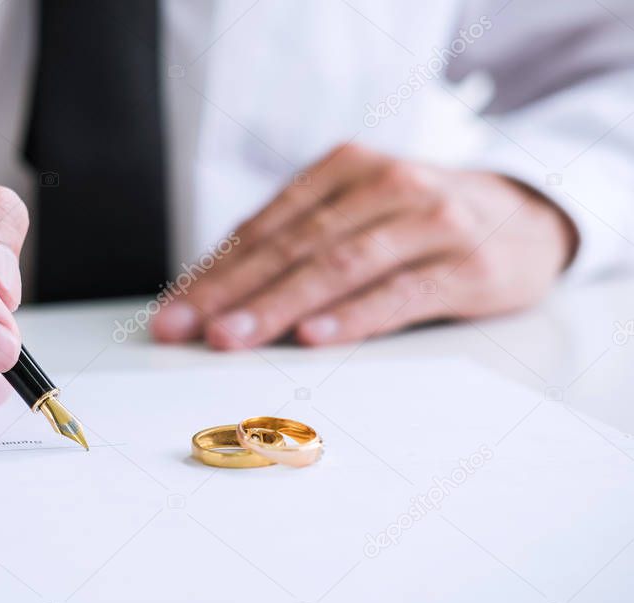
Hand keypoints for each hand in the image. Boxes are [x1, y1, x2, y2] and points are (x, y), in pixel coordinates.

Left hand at [152, 143, 576, 348]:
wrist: (526, 217)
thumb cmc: (417, 223)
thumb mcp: (357, 214)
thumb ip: (296, 244)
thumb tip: (214, 296)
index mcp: (345, 168)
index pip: (266, 225)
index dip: (214, 271)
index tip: (173, 313)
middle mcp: (386, 185)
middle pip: (294, 244)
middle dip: (231, 292)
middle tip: (187, 330)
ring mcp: (431, 221)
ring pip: (339, 266)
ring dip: (278, 305)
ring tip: (232, 337)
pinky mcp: (469, 265)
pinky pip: (401, 292)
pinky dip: (352, 317)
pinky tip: (312, 338)